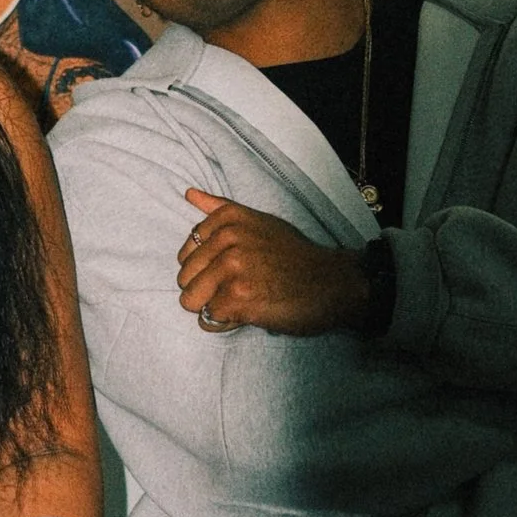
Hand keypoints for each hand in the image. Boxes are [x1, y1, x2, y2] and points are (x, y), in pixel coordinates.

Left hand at [179, 189, 373, 337]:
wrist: (332, 283)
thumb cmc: (294, 256)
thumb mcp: (260, 222)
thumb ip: (220, 209)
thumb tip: (188, 193)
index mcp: (228, 220)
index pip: (186, 253)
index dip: (207, 269)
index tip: (235, 270)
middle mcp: (228, 240)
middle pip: (185, 278)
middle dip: (207, 290)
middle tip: (241, 288)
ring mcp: (232, 269)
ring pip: (190, 300)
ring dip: (213, 307)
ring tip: (242, 300)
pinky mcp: (238, 298)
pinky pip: (208, 319)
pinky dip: (224, 324)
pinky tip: (248, 313)